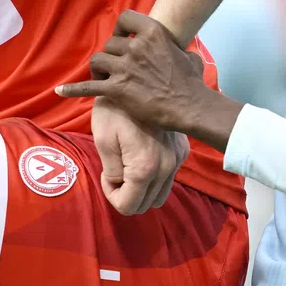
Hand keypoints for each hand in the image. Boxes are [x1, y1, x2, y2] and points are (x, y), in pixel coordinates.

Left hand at [59, 9, 231, 140]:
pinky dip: (72, 89)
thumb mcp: (189, 56)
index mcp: (152, 33)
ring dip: (100, 70)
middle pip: (110, 44)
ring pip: (98, 61)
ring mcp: (124, 67)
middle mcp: (135, 47)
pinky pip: (87, 86)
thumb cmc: (192, 83)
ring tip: (106, 79)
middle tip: (119, 70)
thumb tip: (184, 51)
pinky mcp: (115, 89)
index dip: (121, 30)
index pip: (125, 19)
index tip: (125, 40)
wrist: (188, 106)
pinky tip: (60, 91)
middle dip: (112, 56)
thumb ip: (180, 49)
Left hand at [90, 98, 187, 214]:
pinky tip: (140, 157)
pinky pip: (169, 177)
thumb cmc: (113, 108)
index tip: (106, 175)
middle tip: (114, 172)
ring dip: (142, 189)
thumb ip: (112, 171)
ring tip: (126, 167)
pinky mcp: (182, 150)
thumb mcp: (103, 140)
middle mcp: (167, 167)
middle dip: (127, 195)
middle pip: (147, 204)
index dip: (112, 196)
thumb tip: (119, 185)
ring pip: (161, 194)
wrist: (138, 80)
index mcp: (145, 167)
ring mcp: (178, 159)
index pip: (129, 205)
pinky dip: (154, 177)